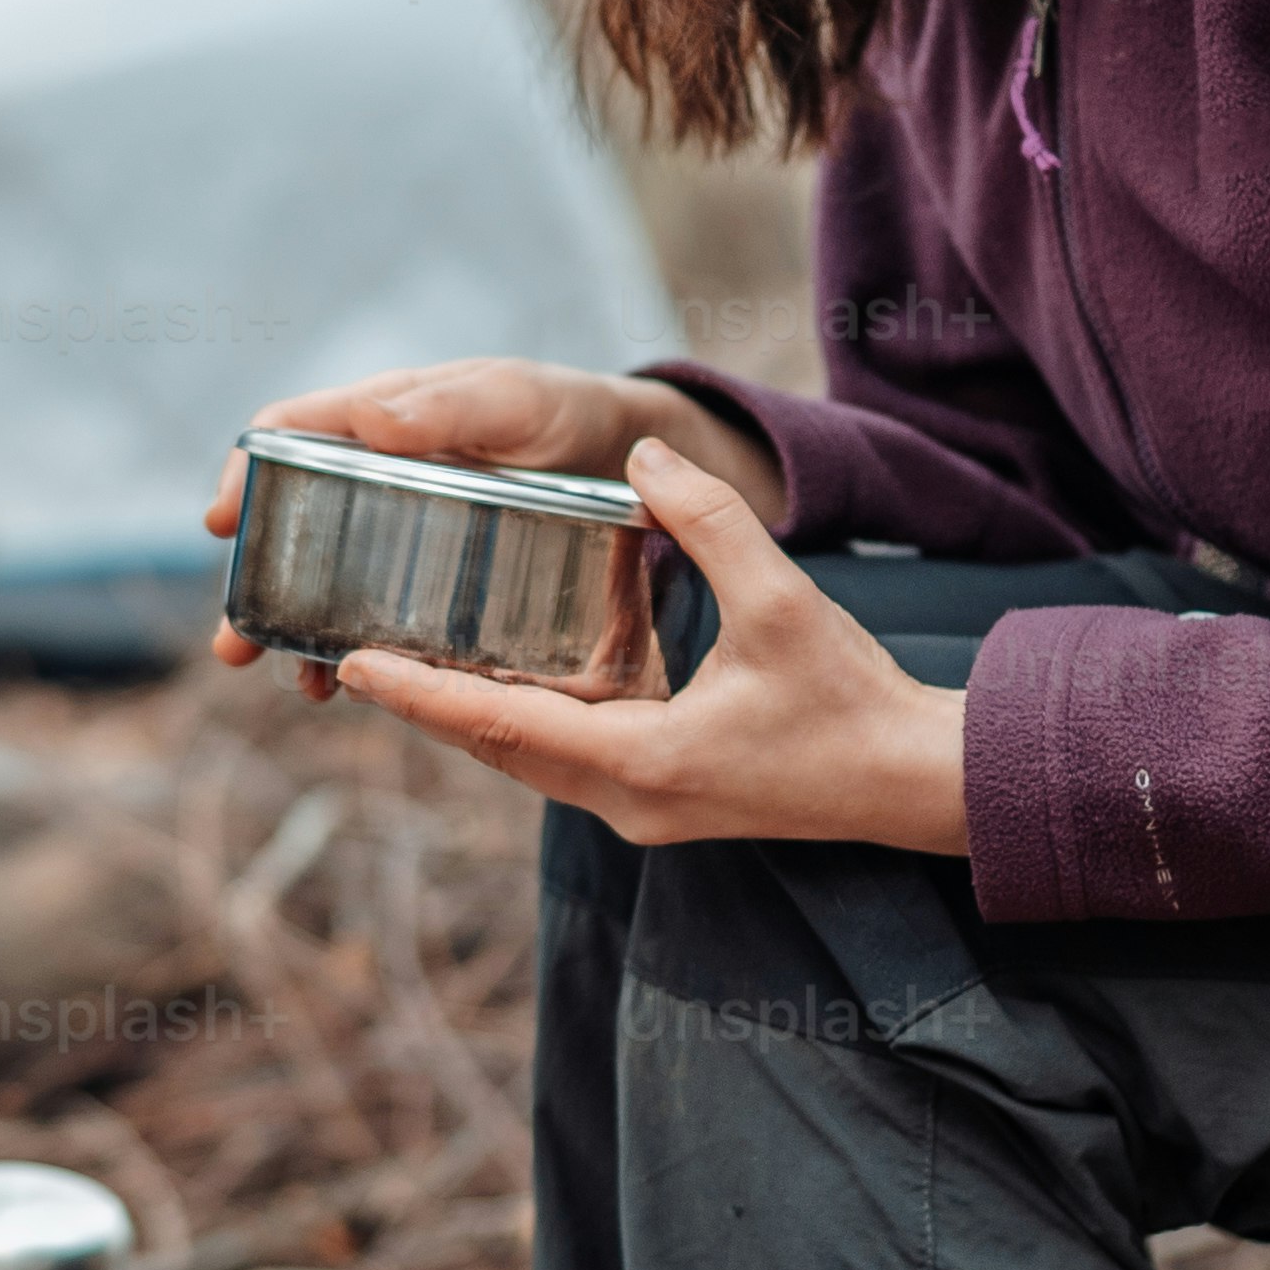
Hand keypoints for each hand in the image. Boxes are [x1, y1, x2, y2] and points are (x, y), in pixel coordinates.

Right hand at [205, 358, 786, 674]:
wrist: (643, 462)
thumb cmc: (570, 411)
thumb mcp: (517, 401)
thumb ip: (451, 407)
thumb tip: (364, 418)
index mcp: (383, 420)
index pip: (289, 436)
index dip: (245, 474)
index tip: (221, 522)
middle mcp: (382, 480)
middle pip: (295, 530)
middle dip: (259, 590)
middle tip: (235, 645)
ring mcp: (410, 536)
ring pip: (335, 588)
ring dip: (306, 638)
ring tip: (304, 686)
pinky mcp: (446, 585)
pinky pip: (389, 620)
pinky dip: (369, 656)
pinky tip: (364, 690)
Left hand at [320, 438, 969, 849]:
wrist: (914, 780)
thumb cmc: (852, 698)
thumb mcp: (781, 599)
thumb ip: (709, 521)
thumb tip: (646, 457)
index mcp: (644, 762)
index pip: (504, 725)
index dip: (424, 694)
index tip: (355, 666)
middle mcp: (630, 802)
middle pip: (500, 752)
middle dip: (431, 707)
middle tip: (358, 659)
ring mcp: (645, 812)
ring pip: (530, 764)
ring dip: (475, 718)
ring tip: (412, 670)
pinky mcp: (664, 804)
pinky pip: (567, 766)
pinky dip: (524, 727)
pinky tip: (503, 687)